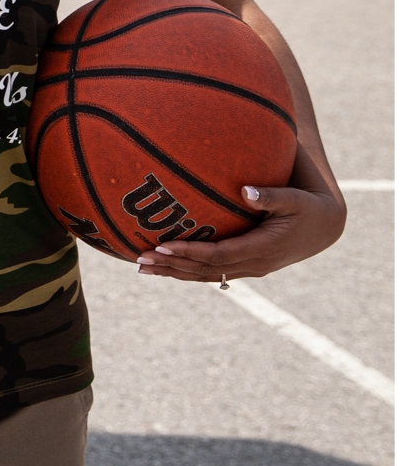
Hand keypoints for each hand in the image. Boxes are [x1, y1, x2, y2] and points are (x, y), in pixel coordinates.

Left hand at [139, 180, 345, 281]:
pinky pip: (213, 272)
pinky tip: (165, 265)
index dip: (191, 252)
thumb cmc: (308, 205)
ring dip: (174, 273)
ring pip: (206, 275)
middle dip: (172, 266)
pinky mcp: (247, 266)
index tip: (163, 246)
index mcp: (264, 248)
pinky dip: (187, 270)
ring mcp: (251, 268)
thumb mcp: (295, 199)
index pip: (219, 255)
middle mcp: (255, 264)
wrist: (325, 226)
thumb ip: (271, 196)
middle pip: (206, 269)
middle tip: (139, 259)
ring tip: (141, 268)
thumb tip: (246, 190)